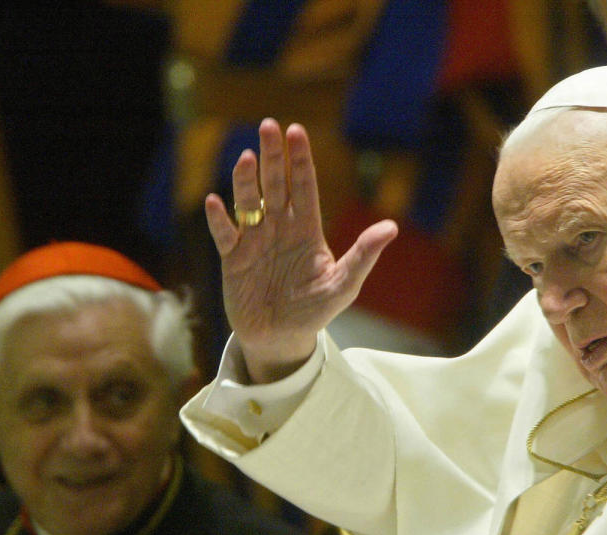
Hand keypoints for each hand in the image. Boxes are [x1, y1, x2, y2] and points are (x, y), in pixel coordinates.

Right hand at [205, 118, 397, 382]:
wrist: (281, 338)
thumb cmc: (315, 311)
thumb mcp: (344, 285)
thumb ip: (363, 256)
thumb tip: (391, 228)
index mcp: (307, 230)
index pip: (304, 187)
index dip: (300, 160)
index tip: (297, 132)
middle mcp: (279, 228)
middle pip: (275, 185)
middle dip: (273, 156)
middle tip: (269, 125)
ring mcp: (254, 241)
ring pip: (248, 203)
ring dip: (246, 181)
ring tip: (247, 158)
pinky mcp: (233, 258)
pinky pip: (224, 234)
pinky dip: (220, 219)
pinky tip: (216, 202)